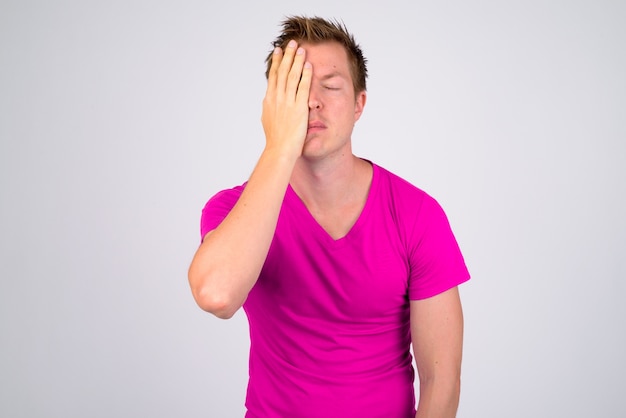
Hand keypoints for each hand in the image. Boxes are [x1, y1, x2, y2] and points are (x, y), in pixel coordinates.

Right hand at [261, 40, 312, 157]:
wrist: (280, 151)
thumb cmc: (276, 141)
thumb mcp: (269, 121)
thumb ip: (271, 109)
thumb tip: (269, 102)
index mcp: (269, 101)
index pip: (273, 77)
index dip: (276, 62)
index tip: (278, 51)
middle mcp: (277, 99)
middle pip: (282, 72)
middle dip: (287, 56)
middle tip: (291, 43)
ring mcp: (287, 103)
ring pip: (291, 76)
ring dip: (296, 61)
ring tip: (301, 49)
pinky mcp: (299, 108)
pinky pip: (303, 88)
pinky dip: (305, 75)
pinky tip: (308, 66)